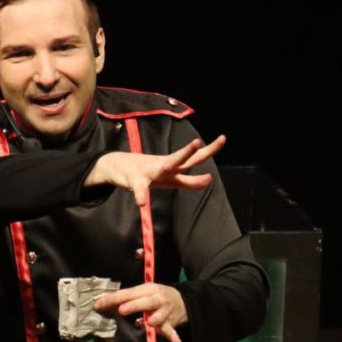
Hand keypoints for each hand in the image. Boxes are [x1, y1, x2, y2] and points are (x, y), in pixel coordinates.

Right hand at [84, 135, 225, 205]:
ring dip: (166, 164)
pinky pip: (139, 189)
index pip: (195, 158)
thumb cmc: (148, 172)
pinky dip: (140, 196)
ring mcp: (150, 171)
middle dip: (190, 152)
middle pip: (181, 159)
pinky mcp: (135, 180)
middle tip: (198, 142)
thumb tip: (208, 180)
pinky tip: (142, 203)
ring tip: (169, 165)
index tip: (223, 138)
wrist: (117, 166)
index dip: (210, 149)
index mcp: (174, 167)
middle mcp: (165, 166)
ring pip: (162, 167)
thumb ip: (188, 180)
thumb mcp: (171, 178)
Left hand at [94, 283, 187, 341]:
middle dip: (134, 305)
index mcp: (146, 289)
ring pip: (158, 316)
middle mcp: (156, 299)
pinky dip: (173, 336)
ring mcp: (164, 311)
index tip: (98, 305)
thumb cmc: (155, 296)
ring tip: (149, 322)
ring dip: (153, 320)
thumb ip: (127, 298)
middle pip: (145, 302)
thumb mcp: (143, 292)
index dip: (113, 299)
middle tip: (122, 310)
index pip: (127, 293)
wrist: (181, 300)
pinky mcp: (170, 323)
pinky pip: (171, 330)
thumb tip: (104, 303)